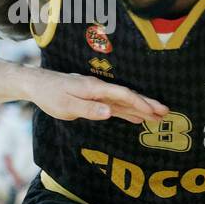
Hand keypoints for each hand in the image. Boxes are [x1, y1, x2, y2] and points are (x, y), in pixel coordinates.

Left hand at [30, 71, 167, 124]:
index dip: (139, 103)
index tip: (154, 111)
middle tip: (166, 113)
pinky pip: (115, 106)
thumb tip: (109, 112)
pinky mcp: (94, 99)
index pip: (122, 95)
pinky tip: (137, 118)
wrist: (38, 85)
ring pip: (124, 102)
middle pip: (128, 96)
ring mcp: (98, 93)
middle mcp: (100, 89)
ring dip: (141, 108)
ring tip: (159, 116)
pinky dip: (128, 111)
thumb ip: (88, 109)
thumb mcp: (66, 105)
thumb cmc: (51, 95)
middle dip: (147, 104)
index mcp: (95, 88)